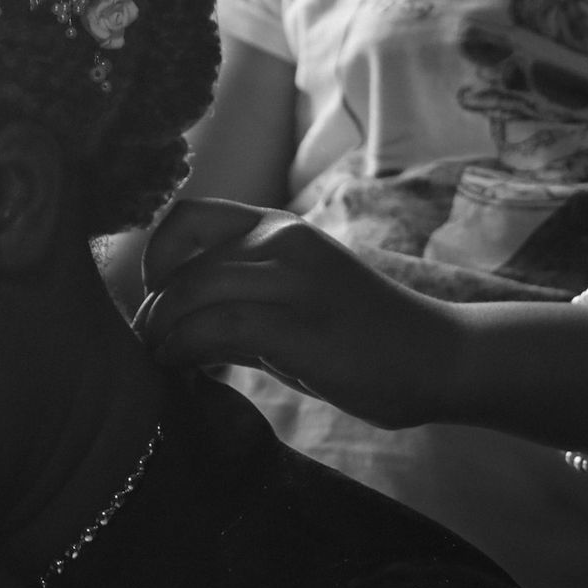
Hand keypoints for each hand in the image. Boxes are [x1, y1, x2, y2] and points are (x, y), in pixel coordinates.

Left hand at [132, 197, 463, 429]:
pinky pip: (216, 327)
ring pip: (192, 293)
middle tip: (146, 351)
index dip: (156, 258)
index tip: (156, 302)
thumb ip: (236, 304)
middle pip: (183, 266)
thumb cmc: (363, 340)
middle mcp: (284, 239)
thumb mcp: (293, 304)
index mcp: (279, 226)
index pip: (186, 215)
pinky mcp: (301, 323)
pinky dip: (183, 351)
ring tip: (160, 364)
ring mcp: (295, 277)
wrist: (442, 357)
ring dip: (161, 334)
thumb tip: (166, 330)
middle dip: (151, 313)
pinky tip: (182, 372)